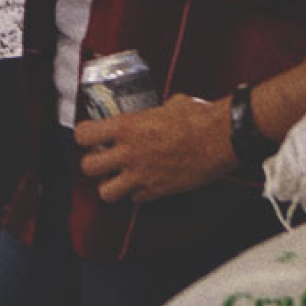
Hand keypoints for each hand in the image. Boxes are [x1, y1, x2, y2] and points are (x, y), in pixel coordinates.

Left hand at [75, 96, 235, 202]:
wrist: (224, 137)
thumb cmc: (199, 117)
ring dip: (110, 185)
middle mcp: (128, 153)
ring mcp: (142, 175)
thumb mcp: (166, 106)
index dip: (85, 137)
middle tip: (105, 158)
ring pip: (106, 192)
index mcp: (125, 127)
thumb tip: (151, 114)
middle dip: (93, 163)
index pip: (81, 135)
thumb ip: (148, 114)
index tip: (93, 137)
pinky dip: (137, 193)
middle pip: (86, 167)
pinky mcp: (159, 191)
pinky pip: (135, 199)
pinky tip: (146, 182)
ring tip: (120, 176)